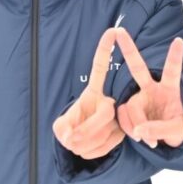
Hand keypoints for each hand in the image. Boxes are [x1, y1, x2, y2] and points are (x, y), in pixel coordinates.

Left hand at [53, 28, 123, 159]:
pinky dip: (92, 152)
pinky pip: (108, 145)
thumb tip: (71, 137)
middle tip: (70, 140)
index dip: (105, 50)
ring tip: (74, 145)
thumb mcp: (60, 127)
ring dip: (84, 144)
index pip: (99, 69)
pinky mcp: (122, 133)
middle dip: (86, 130)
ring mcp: (117, 118)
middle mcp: (108, 102)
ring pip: (105, 132)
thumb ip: (62, 129)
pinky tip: (86, 150)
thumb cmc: (70, 130)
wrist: (81, 145)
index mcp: (92, 93)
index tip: (112, 31)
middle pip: (105, 112)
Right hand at [115, 27, 182, 148]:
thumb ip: (159, 130)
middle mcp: (153, 89)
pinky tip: (137, 136)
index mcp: (171, 90)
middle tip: (119, 31)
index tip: (178, 41)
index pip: (172, 71)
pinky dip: (128, 128)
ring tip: (146, 139)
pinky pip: (122, 116)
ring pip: (130, 107)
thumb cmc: (179, 129)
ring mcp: (140, 98)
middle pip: (138, 68)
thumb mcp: (176, 132)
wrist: (168, 139)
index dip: (174, 57)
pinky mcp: (130, 109)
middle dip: (128, 50)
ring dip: (134, 124)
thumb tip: (138, 130)